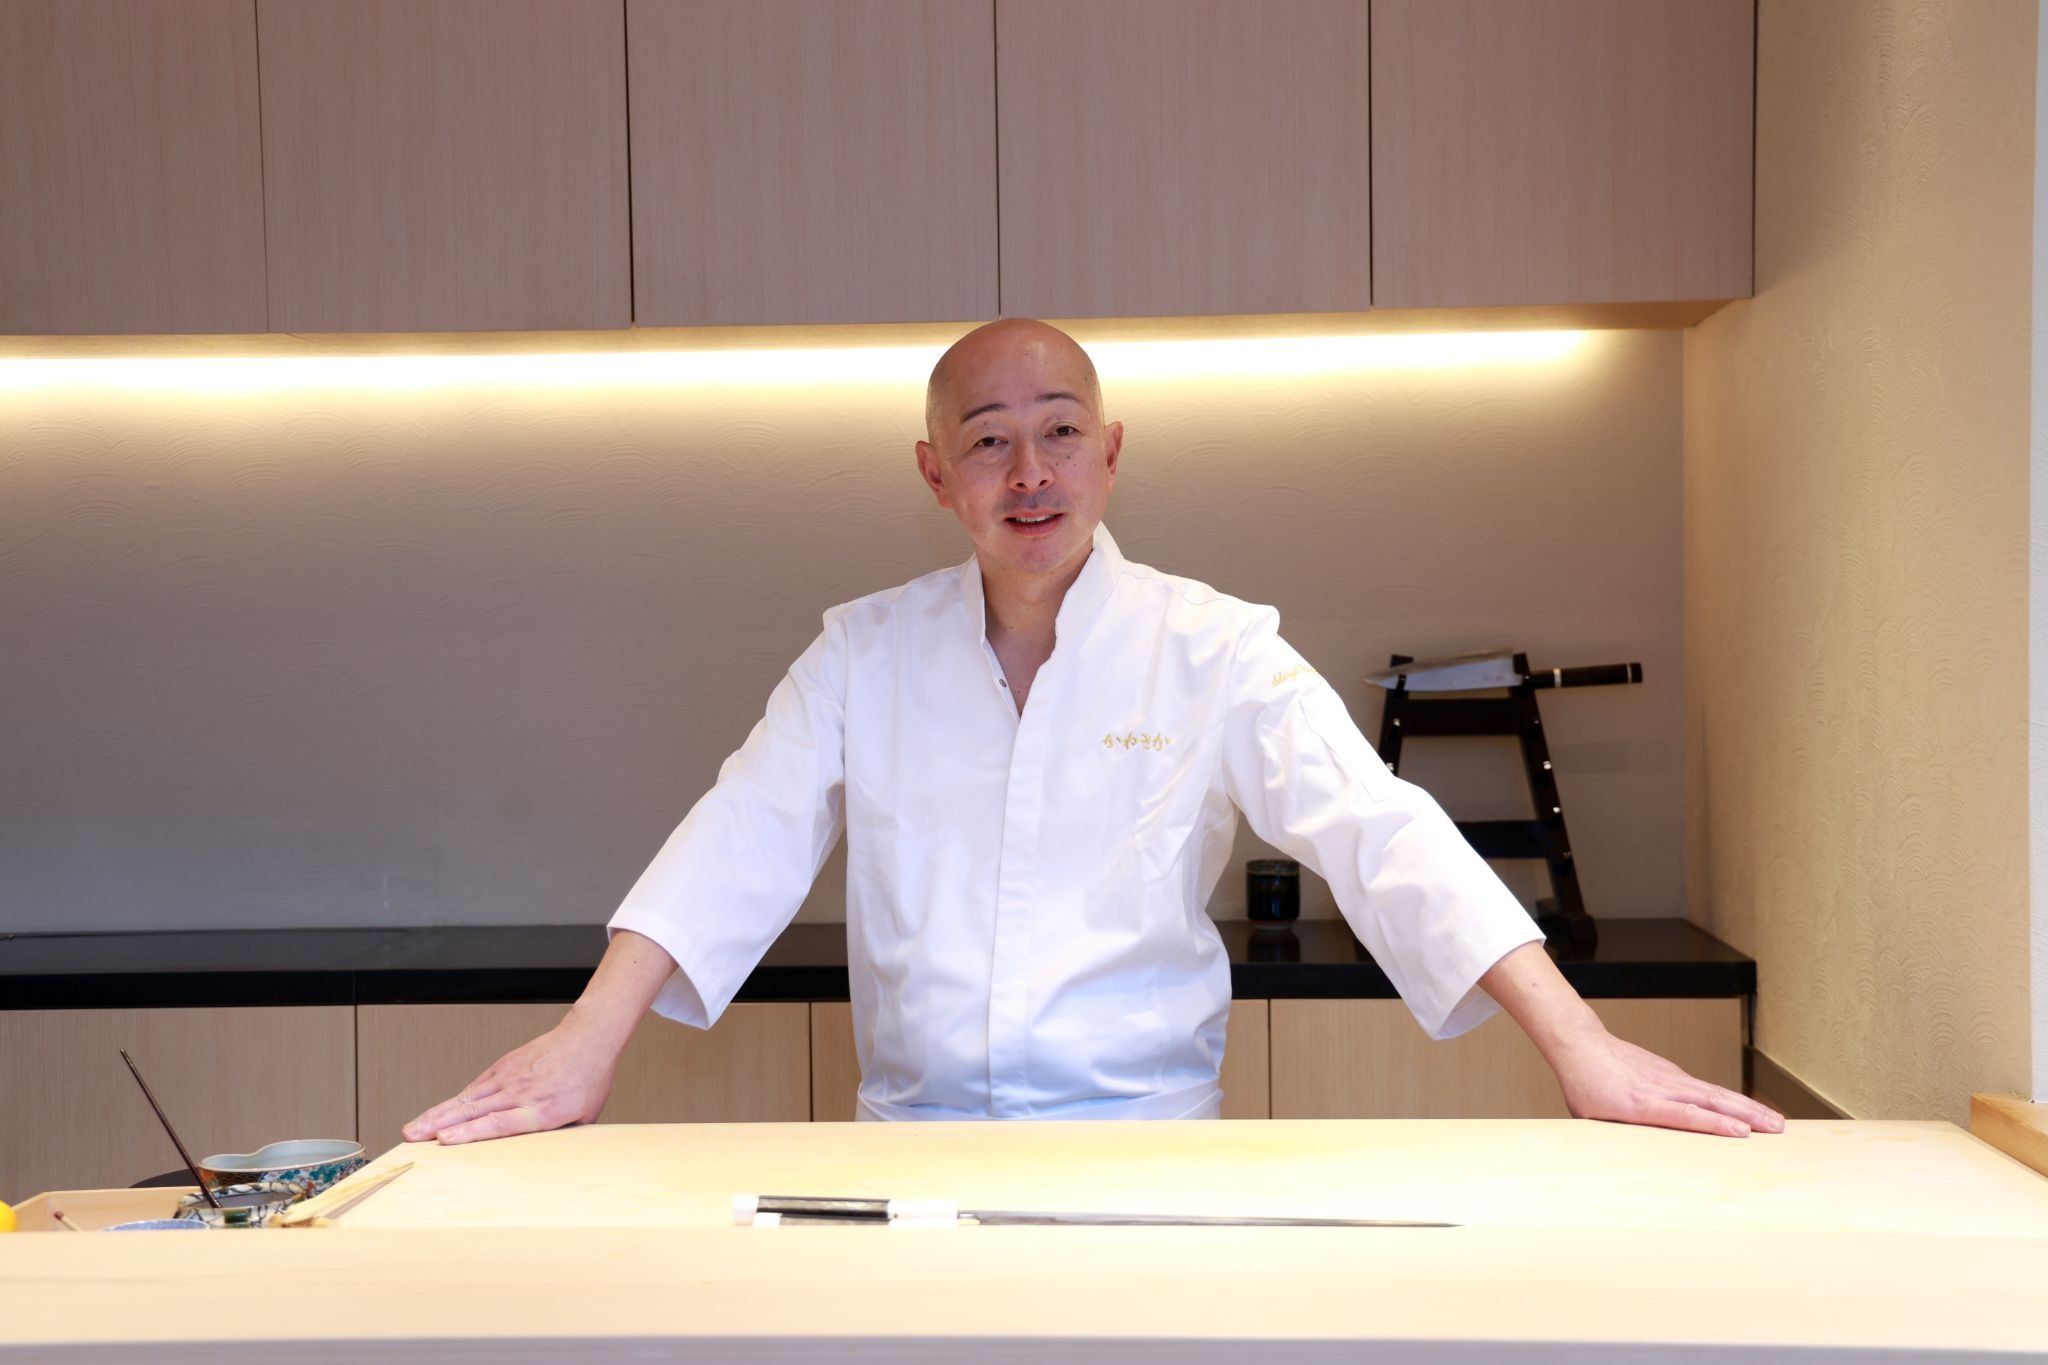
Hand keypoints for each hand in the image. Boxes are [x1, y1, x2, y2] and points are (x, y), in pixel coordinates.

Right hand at [402, 1008, 620, 1145]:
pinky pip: (475, 1087)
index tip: (446, 1140)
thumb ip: (560, 1138)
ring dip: (437, 1114)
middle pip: (474, 1111)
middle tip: (412, 1138)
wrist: (588, 1038)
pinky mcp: (504, 1066)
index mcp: (541, 1110)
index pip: (500, 1123)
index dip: (471, 1133)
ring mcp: (509, 1077)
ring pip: (467, 1098)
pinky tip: (437, 1113)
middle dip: (439, 1126)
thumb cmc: (589, 1079)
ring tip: (413, 1129)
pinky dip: (455, 1101)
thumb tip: (543, 1160)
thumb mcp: (584, 1117)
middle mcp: (520, 1093)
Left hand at [1554, 1029, 1783, 1137]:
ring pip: (1714, 1093)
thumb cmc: (1584, 1086)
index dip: (1713, 1124)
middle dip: (1746, 1116)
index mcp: (1639, 1104)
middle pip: (1709, 1101)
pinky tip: (1748, 1111)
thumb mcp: (1593, 1119)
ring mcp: (1669, 1077)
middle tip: (1777, 1130)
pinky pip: (1706, 1088)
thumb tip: (1635, 1166)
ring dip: (1747, 1108)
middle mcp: (1660, 1088)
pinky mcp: (1673, 1073)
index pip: (1683, 1114)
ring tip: (1776, 1122)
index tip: (1741, 1132)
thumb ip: (1619, 1138)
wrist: (1581, 1044)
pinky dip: (1730, 1099)